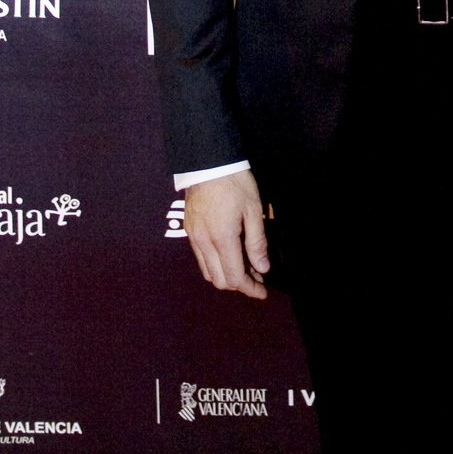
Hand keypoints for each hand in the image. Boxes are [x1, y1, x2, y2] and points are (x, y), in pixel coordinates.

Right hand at [183, 170, 270, 298]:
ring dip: (226, 276)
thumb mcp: (253, 210)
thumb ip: (257, 242)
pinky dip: (215, 264)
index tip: (263, 291)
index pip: (234, 277)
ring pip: (207, 272)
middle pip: (219, 280)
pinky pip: (200, 258)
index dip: (250, 288)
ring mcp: (193, 237)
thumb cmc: (235, 182)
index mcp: (222, 238)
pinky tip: (229, 255)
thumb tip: (262, 268)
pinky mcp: (188, 230)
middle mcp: (204, 242)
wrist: (208, 161)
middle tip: (258, 278)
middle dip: (239, 285)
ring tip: (245, 267)